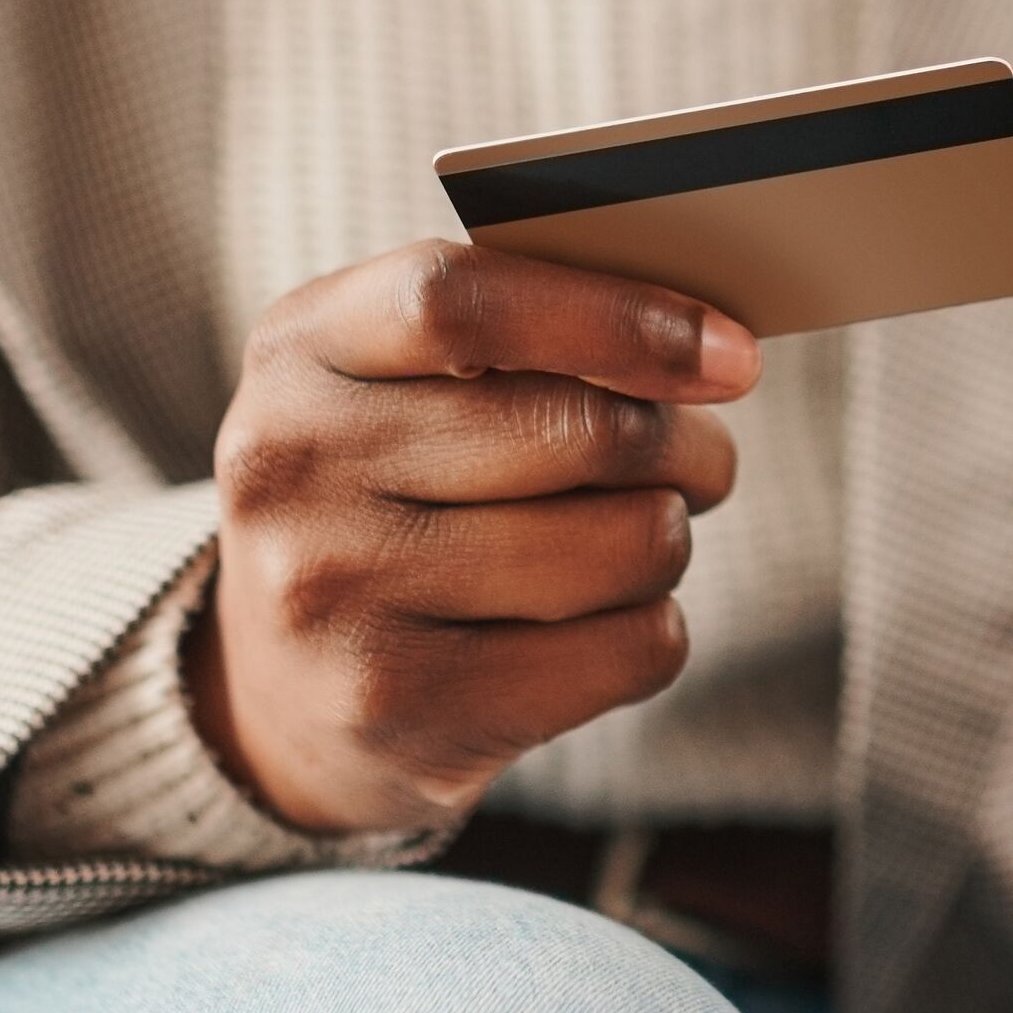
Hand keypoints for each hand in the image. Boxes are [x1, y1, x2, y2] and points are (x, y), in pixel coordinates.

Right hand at [191, 242, 757, 832]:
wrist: (280, 695)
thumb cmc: (384, 498)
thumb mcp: (391, 385)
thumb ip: (515, 333)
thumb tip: (707, 345)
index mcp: (296, 351)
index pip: (459, 303)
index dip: (617, 319)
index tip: (732, 351)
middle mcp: (294, 471)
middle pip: (580, 429)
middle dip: (685, 444)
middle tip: (701, 458)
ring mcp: (338, 600)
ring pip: (630, 542)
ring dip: (666, 539)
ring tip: (624, 541)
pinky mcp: (406, 709)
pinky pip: (634, 648)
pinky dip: (652, 629)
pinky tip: (597, 626)